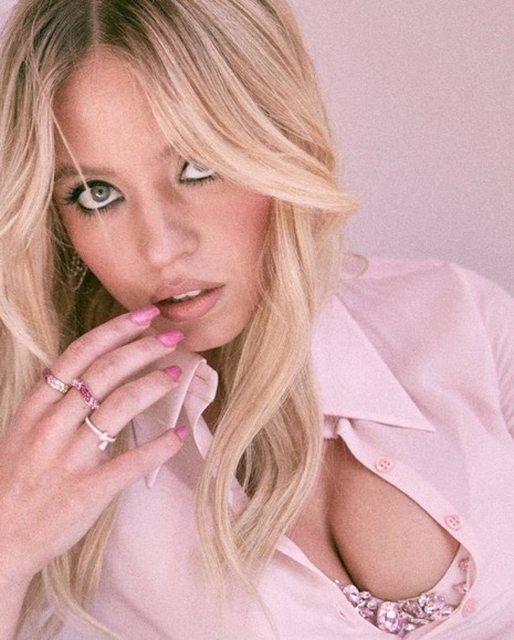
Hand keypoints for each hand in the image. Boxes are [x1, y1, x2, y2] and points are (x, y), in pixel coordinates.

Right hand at [0, 306, 185, 582]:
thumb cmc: (16, 480)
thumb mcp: (23, 430)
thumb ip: (54, 401)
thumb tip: (92, 368)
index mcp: (35, 407)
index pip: (79, 353)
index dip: (116, 330)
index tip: (145, 315)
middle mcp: (51, 425)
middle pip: (105, 372)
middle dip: (143, 348)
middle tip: (173, 337)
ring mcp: (70, 458)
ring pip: (120, 406)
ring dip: (155, 384)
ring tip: (178, 372)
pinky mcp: (89, 490)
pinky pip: (132, 461)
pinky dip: (160, 445)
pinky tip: (180, 433)